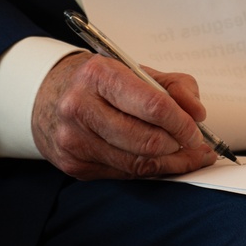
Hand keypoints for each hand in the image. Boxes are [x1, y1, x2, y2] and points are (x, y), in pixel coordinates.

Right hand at [32, 51, 216, 179]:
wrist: (48, 96)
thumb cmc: (98, 84)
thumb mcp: (137, 70)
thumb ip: (175, 86)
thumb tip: (197, 114)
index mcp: (98, 75)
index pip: (152, 105)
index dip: (182, 123)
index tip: (196, 131)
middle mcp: (80, 107)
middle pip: (147, 140)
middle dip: (178, 146)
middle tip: (193, 143)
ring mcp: (74, 140)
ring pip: (138, 164)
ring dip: (170, 163)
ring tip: (185, 155)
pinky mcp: (74, 164)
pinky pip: (125, 174)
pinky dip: (148, 169)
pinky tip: (159, 161)